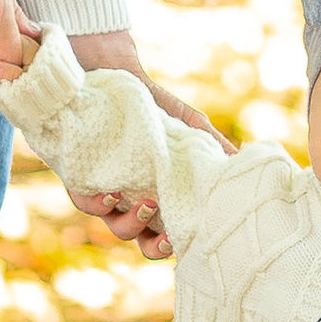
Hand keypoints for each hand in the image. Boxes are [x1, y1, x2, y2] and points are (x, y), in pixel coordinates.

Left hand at [55, 28, 232, 260]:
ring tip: (149, 205)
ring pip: (115, 227)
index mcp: (161, 195)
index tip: (192, 240)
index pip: (170, 231)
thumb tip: (241, 161)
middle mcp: (132, 201)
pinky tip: (112, 195)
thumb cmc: (154, 106)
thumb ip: (212, 145)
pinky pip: (84, 201)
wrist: (113, 74)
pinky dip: (98, 204)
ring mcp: (105, 192)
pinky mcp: (79, 177)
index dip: (179, 245)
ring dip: (133, 224)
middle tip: (168, 238)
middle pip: (142, 240)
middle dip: (155, 247)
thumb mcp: (189, 125)